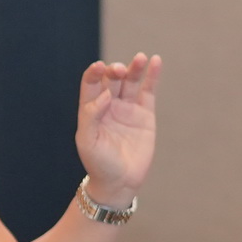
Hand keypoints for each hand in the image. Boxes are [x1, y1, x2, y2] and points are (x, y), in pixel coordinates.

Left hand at [76, 53, 160, 203]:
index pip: (91, 84)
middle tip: (118, 70)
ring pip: (130, 81)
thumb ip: (91, 115)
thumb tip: (104, 94)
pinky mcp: (145, 114)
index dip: (94, 73)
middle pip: (111, 79)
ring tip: (140, 58)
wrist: (120, 182)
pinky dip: (152, 76)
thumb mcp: (87, 141)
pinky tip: (155, 62)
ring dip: (134, 68)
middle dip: (115, 71)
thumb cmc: (98, 164)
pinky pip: (148, 91)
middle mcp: (109, 105)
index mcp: (91, 109)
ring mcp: (127, 108)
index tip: (99, 68)